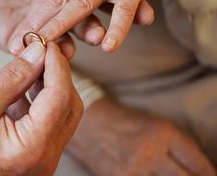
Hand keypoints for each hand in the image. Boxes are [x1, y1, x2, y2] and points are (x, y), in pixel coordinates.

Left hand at [0, 0, 105, 54]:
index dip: (111, 3)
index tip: (136, 11)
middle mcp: (61, 5)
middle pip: (82, 20)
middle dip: (92, 30)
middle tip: (100, 38)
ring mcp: (45, 24)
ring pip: (64, 38)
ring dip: (74, 45)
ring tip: (83, 48)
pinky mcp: (25, 41)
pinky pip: (39, 51)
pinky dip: (49, 54)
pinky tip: (59, 54)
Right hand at [0, 42, 82, 175]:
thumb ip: (14, 76)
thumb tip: (38, 52)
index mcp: (30, 148)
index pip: (60, 98)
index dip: (57, 66)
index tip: (47, 45)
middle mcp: (43, 161)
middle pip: (69, 108)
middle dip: (59, 77)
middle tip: (42, 54)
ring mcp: (40, 164)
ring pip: (62, 117)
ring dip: (51, 90)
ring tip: (31, 68)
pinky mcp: (33, 161)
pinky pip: (49, 128)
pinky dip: (42, 106)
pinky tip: (24, 91)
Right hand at [66, 99, 215, 175]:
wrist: (88, 123)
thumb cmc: (125, 123)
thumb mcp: (156, 126)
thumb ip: (179, 149)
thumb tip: (201, 173)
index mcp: (162, 132)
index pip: (199, 165)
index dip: (208, 175)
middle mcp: (149, 151)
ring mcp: (132, 168)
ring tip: (160, 173)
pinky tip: (147, 175)